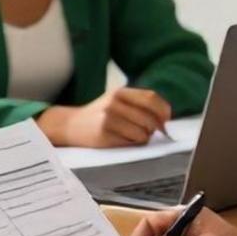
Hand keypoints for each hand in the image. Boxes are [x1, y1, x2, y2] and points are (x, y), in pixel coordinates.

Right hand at [38, 88, 171, 147]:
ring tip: (131, 136)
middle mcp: (114, 102)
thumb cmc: (99, 115)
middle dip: (153, 129)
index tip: (166, 121)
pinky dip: (132, 143)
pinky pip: (132, 142)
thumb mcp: (116, 101)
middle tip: (146, 132)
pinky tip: (122, 140)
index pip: (151, 98)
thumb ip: (138, 104)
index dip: (163, 111)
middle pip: (150, 118)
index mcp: (119, 91)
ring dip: (143, 138)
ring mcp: (109, 118)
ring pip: (143, 132)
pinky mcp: (104, 134)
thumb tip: (165, 120)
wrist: (70, 125)